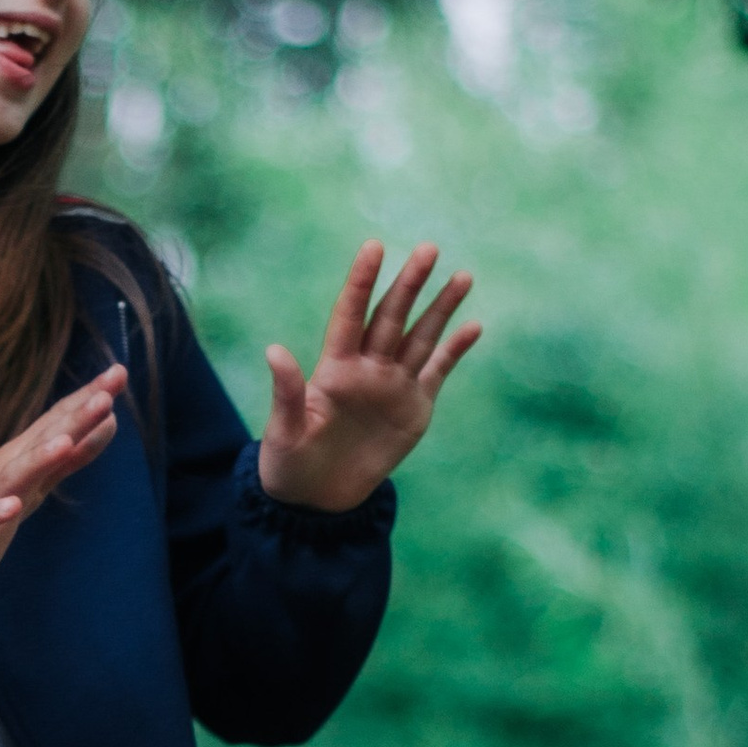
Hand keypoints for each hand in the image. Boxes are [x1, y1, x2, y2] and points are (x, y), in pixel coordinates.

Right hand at [0, 363, 126, 601]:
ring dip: (38, 459)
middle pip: (44, 441)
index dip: (89, 400)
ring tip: (64, 443)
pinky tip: (11, 507)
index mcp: (26, 458)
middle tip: (106, 396)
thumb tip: (111, 420)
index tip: (119, 373)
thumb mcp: (37, 481)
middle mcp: (8, 471)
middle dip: (75, 419)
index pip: (60, 422)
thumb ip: (74, 454)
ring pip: (15, 476)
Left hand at [259, 239, 478, 511]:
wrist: (317, 500)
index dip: (362, 281)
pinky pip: (437, 372)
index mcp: (334, 368)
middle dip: (410, 284)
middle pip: (392, 317)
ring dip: (441, 308)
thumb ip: (288, 392)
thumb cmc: (290, 463)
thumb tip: (274, 350)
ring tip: (462, 276)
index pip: (350, 314)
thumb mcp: (283, 431)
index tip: (374, 247)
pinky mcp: (414, 408)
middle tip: (429, 248)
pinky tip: (473, 326)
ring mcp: (393, 386)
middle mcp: (367, 369)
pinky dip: (455, 350)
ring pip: (420, 337)